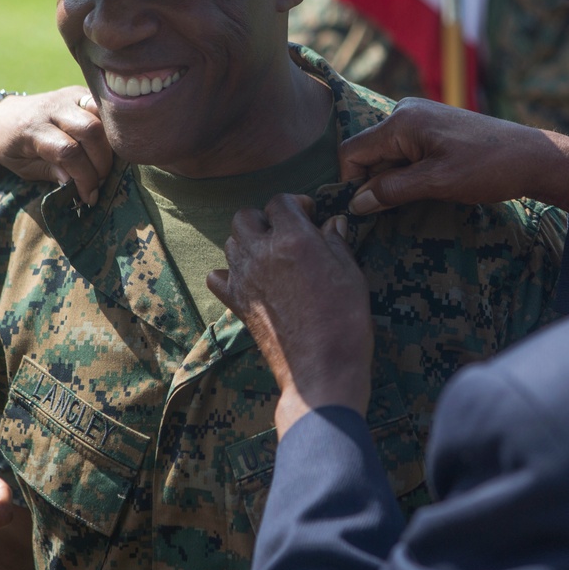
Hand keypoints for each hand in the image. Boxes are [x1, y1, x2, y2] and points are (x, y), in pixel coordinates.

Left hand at [0, 86, 111, 204]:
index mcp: (32, 128)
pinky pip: (102, 109)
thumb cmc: (11, 148)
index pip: (68, 152)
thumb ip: (50, 172)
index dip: (84, 177)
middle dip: (102, 162)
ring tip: (104, 164)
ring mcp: (67, 97)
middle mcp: (51, 108)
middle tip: (100, 180)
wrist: (1, 117)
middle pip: (90, 131)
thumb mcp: (23, 168)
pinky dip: (109, 130)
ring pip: (100, 118)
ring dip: (109, 146)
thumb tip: (74, 182)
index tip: (89, 196)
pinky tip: (106, 147)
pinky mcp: (79, 93)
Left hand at [207, 194, 374, 436]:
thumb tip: (333, 223)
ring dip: (249, 242)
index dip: (296, 204)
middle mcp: (262, 253)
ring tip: (271, 254)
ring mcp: (245, 279)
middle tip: (287, 232)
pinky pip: (217, 277)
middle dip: (265, 219)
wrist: (321, 368)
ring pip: (231, 242)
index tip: (310, 215)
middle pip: (246, 217)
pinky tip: (248, 278)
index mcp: (294, 238)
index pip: (281, 201)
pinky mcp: (237, 303)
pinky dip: (228, 272)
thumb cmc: (344, 320)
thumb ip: (337, 243)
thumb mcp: (351, 274)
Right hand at [339, 98, 568, 214]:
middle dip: (376, 182)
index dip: (352, 182)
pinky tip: (429, 185)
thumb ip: (391, 191)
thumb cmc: (486, 168)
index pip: (352, 151)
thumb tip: (355, 203)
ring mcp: (419, 118)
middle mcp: (405, 112)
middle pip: (368, 152)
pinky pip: (404, 152)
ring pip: (386, 155)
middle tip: (399, 207)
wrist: (532, 157)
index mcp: (401, 121)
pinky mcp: (432, 127)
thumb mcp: (435, 183)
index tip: (367, 209)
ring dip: (394, 180)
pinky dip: (408, 172)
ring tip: (423, 194)